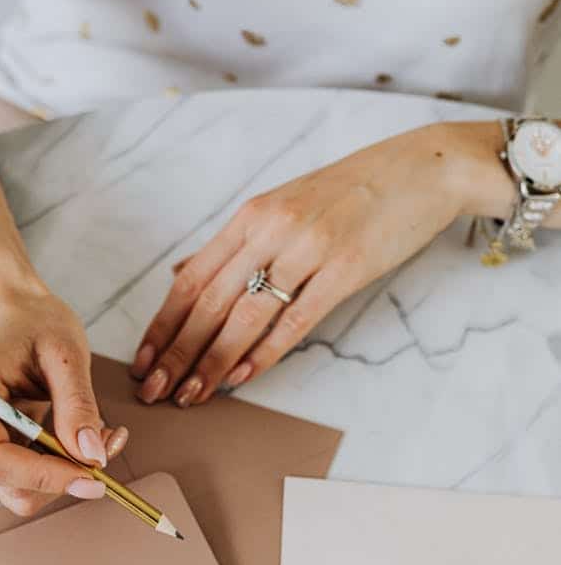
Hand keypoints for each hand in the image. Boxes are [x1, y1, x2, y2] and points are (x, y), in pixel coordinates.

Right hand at [0, 278, 128, 515]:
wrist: (14, 317)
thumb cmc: (34, 325)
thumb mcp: (65, 355)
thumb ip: (77, 405)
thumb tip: (91, 456)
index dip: (44, 476)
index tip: (92, 475)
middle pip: (8, 485)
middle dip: (62, 477)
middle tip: (106, 446)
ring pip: (20, 491)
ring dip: (65, 474)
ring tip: (98, 434)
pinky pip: (24, 481)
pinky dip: (58, 469)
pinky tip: (79, 438)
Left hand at [131, 122, 507, 404]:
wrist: (422, 169)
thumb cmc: (352, 192)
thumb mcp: (284, 206)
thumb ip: (235, 245)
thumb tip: (182, 275)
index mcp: (251, 216)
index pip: (192, 278)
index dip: (162, 324)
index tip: (142, 361)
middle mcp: (271, 229)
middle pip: (209, 302)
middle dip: (177, 353)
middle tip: (154, 391)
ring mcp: (308, 248)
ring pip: (245, 316)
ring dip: (212, 362)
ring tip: (191, 395)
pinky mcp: (344, 270)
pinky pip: (293, 321)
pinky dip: (262, 354)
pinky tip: (239, 379)